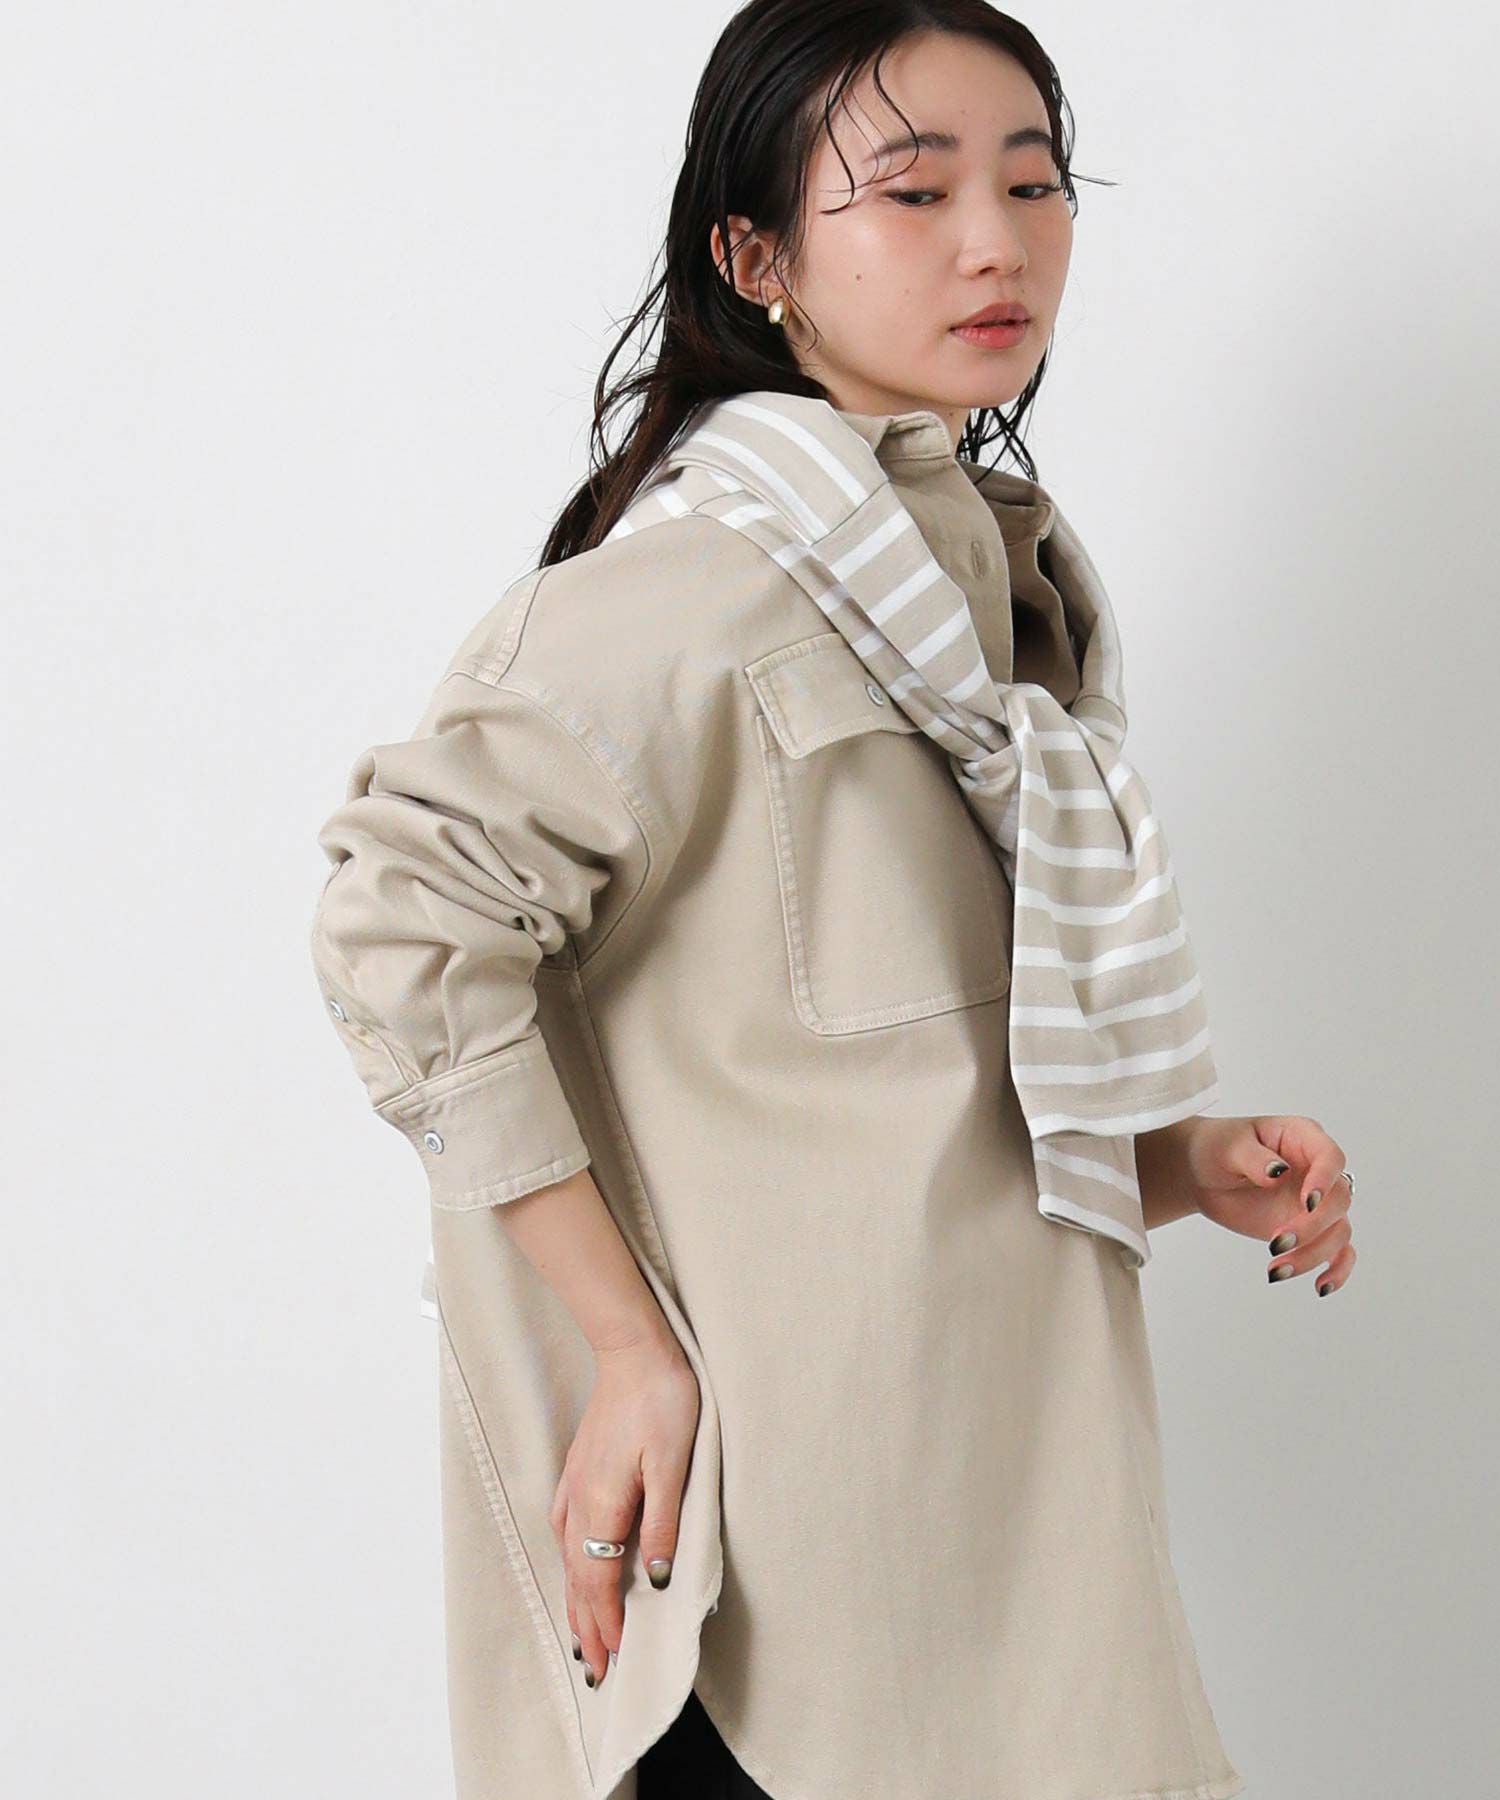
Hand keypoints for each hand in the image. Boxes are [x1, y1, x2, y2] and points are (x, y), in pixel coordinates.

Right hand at [548, 1333, 700, 1688]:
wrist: (634, 1350)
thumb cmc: (661, 1401)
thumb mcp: (673, 1464)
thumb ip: (662, 1522)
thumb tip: (657, 1579)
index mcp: (603, 1503)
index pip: (600, 1578)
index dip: (607, 1621)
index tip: (611, 1660)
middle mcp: (581, 1499)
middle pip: (579, 1575)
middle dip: (586, 1624)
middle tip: (593, 1670)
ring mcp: (576, 1481)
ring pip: (570, 1554)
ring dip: (576, 1597)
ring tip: (581, 1634)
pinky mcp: (580, 1466)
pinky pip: (567, 1528)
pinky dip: (571, 1559)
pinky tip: (573, 1563)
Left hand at [1182, 1114, 1357, 1295]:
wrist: (1201, 1173)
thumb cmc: (1215, 1148)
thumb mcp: (1228, 1146)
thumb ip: (1254, 1158)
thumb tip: (1279, 1173)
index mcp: (1302, 1137)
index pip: (1330, 1157)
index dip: (1324, 1180)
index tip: (1306, 1203)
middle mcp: (1317, 1170)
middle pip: (1338, 1201)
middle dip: (1311, 1227)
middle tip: (1275, 1243)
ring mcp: (1315, 1202)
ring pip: (1338, 1231)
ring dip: (1314, 1255)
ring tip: (1275, 1271)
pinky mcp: (1310, 1230)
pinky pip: (1338, 1251)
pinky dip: (1337, 1270)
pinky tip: (1321, 1286)